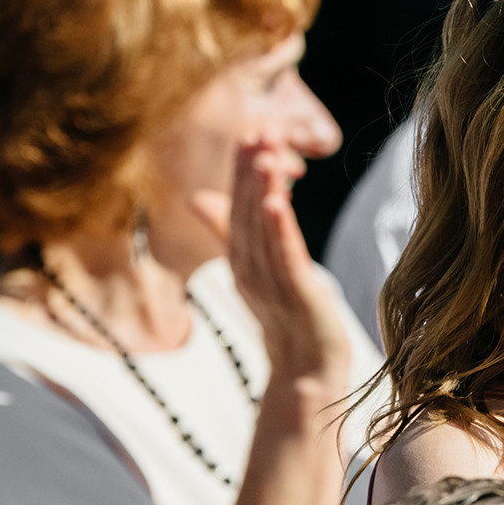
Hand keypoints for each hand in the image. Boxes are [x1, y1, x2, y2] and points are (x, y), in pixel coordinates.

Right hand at [201, 135, 350, 388]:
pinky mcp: (296, 296)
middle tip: (256, 131)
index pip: (237, 208)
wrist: (307, 372)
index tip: (249, 132)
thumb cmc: (286, 318)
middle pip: (246, 214)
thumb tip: (196, 197)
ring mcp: (271, 285)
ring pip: (263, 232)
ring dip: (262, 192)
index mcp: (242, 260)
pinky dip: (279, 231)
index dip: (241, 171)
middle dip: (250, 173)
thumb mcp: (257, 269)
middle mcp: (250, 270)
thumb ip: (229, 231)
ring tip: (265, 157)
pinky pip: (284, 259)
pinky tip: (276, 203)